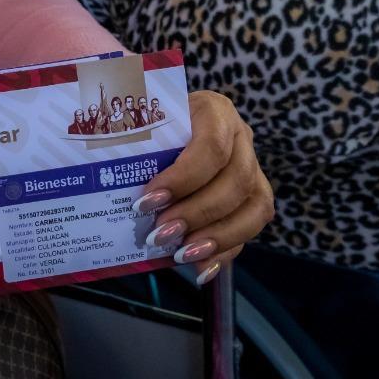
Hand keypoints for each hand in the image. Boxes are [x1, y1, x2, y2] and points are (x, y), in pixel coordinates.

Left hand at [133, 91, 274, 285]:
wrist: (171, 124)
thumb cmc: (153, 125)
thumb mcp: (145, 125)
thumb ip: (138, 148)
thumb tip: (122, 197)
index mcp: (214, 110)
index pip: (211, 146)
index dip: (183, 178)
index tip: (148, 201)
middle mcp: (241, 136)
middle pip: (234, 181)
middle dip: (196, 213)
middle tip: (159, 234)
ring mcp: (253, 167)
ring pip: (253, 208)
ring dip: (216, 237)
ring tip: (180, 254)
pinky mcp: (256, 196)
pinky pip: (251, 228)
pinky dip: (226, 251)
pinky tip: (201, 268)